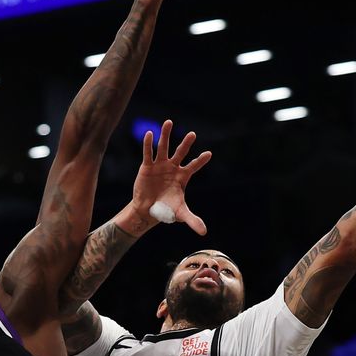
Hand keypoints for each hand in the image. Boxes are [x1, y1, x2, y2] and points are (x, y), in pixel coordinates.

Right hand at [132, 120, 211, 234]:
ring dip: (165, 135)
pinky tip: (150, 133)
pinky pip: (148, 153)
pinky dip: (148, 144)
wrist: (147, 210)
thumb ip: (192, 220)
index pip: (194, 166)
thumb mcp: (180, 214)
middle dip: (186, 144)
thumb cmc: (166, 209)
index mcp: (182, 177)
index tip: (209, 154)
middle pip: (180, 153)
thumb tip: (204, 232)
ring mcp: (160, 166)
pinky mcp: (147, 166)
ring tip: (168, 122)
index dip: (200, 161)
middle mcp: (172, 168)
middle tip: (192, 134)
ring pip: (163, 148)